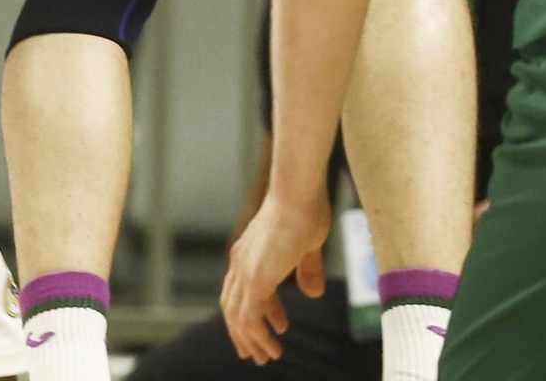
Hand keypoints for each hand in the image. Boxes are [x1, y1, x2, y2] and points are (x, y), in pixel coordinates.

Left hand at [221, 189, 330, 364]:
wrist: (298, 189)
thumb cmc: (306, 206)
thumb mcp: (307, 244)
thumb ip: (307, 269)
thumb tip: (313, 294)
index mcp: (248, 250)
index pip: (242, 289)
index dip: (257, 312)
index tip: (278, 327)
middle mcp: (241, 261)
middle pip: (232, 306)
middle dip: (244, 333)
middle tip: (257, 353)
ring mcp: (245, 270)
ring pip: (237, 318)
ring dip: (250, 341)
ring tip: (267, 357)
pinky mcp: (255, 279)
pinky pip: (249, 320)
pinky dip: (258, 338)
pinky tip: (273, 347)